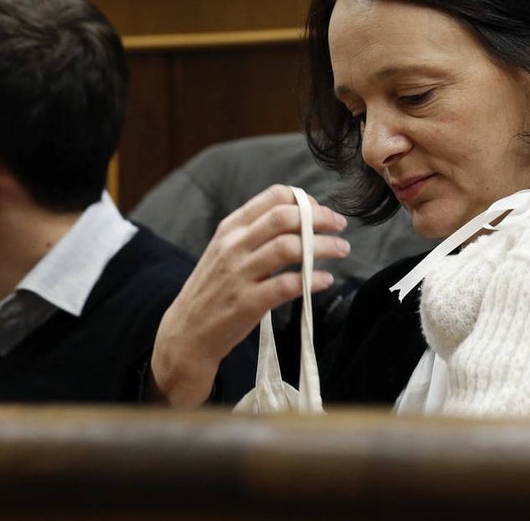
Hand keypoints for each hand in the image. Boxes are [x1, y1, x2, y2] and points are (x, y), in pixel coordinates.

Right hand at [150, 184, 349, 407]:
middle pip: (284, 217)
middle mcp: (233, 246)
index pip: (272, 197)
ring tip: (342, 250)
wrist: (186, 332)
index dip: (304, 200)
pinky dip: (313, 279)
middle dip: (319, 218)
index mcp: (230, 228)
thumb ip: (255, 233)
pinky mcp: (247, 303)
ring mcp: (239, 274)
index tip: (321, 211)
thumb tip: (300, 217)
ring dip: (324, 246)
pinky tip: (326, 280)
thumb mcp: (226, 251)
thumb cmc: (214, 289)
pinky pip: (288, 284)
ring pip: (290, 247)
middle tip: (340, 226)